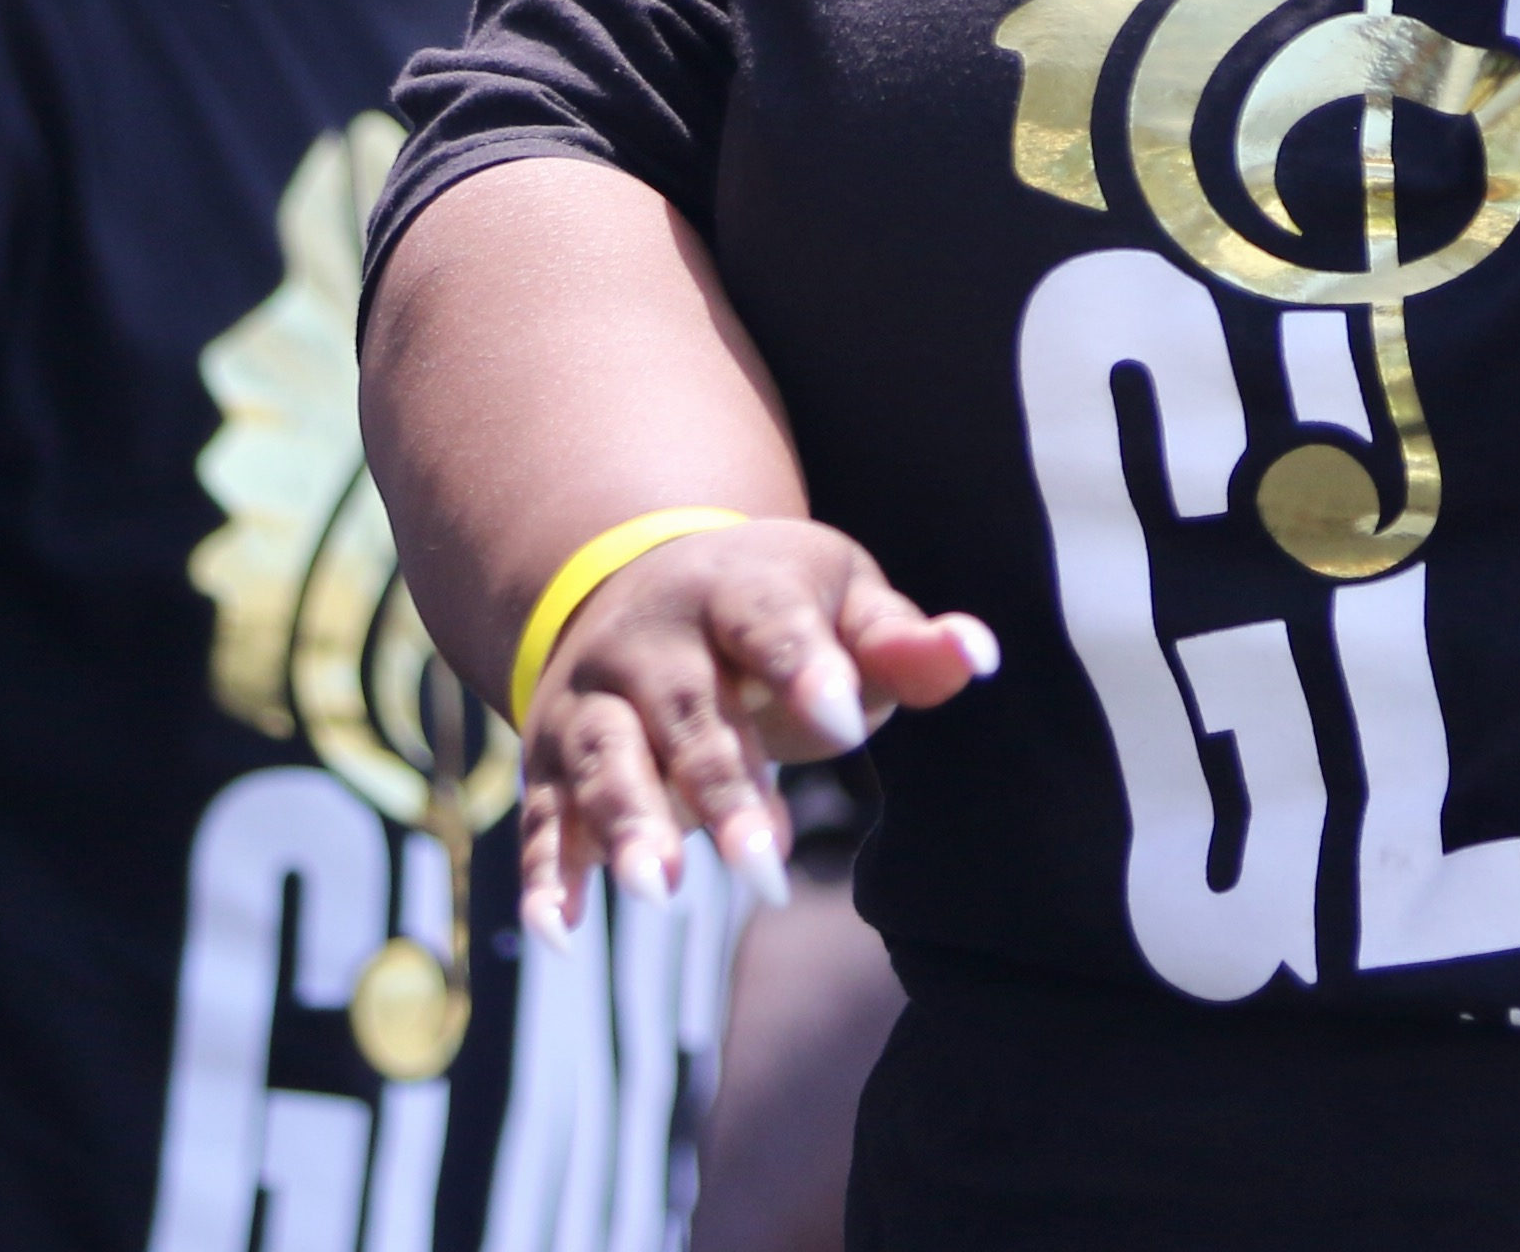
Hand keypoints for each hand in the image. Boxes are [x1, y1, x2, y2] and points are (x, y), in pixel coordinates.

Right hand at [515, 517, 992, 934]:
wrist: (632, 581)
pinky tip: (560, 937)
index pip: (766, 619)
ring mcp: (590, 697)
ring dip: (626, 823)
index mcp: (732, 586)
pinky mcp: (548, 756)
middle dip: (721, 784)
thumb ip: (901, 643)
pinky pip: (542, 816)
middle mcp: (648, 637)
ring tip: (661, 890)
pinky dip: (545, 874)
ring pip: (602, 758)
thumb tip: (977, 656)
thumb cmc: (772, 612)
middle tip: (765, 864)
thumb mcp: (839, 604)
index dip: (801, 665)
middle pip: (683, 707)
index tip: (841, 720)